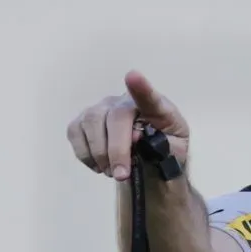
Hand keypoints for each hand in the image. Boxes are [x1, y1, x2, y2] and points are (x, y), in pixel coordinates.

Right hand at [67, 71, 189, 181]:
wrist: (150, 161)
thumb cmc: (164, 150)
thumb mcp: (175, 152)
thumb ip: (163, 145)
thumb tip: (136, 137)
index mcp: (155, 108)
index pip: (149, 96)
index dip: (141, 87)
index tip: (133, 76)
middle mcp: (124, 102)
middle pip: (115, 118)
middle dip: (116, 150)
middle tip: (121, 175)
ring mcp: (101, 108)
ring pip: (91, 123)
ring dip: (99, 154)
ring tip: (113, 172)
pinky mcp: (83, 120)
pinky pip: (75, 132)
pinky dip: (85, 155)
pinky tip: (99, 165)